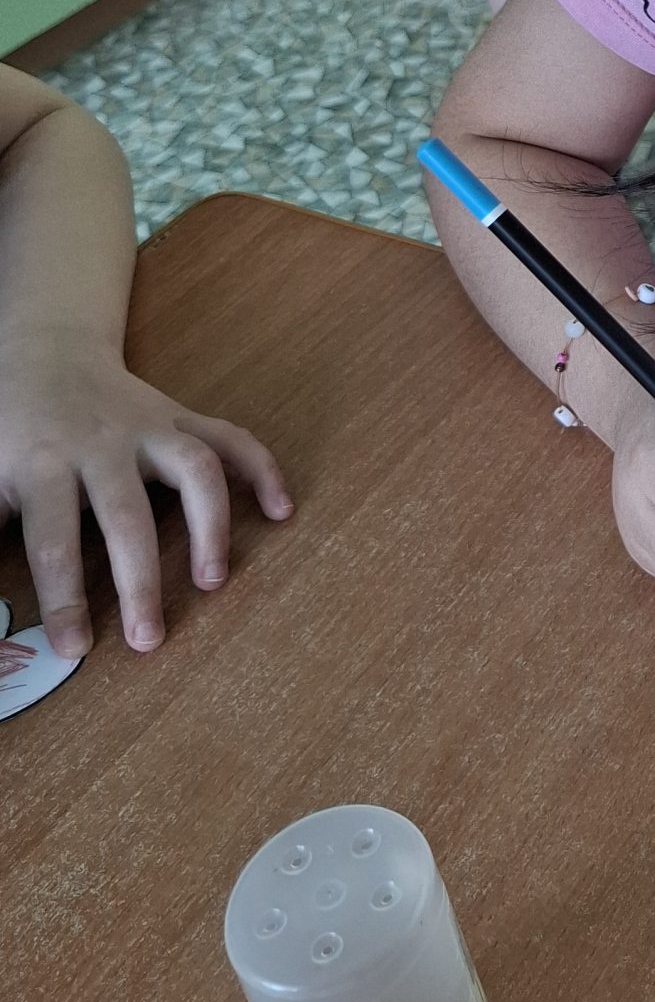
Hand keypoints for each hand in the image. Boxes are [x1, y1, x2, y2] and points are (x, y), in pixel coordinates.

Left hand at [0, 330, 291, 655]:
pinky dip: (262, 471)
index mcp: (44, 463)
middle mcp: (103, 444)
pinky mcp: (182, 418)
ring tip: (213, 581)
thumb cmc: (7, 427)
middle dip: (141, 581)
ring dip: (211, 526)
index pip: (54, 540)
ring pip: (194, 470)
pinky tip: (280, 510)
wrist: (45, 354)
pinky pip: (232, 438)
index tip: (76, 647)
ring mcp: (151, 426)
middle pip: (127, 516)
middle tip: (150, 639)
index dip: (64, 598)